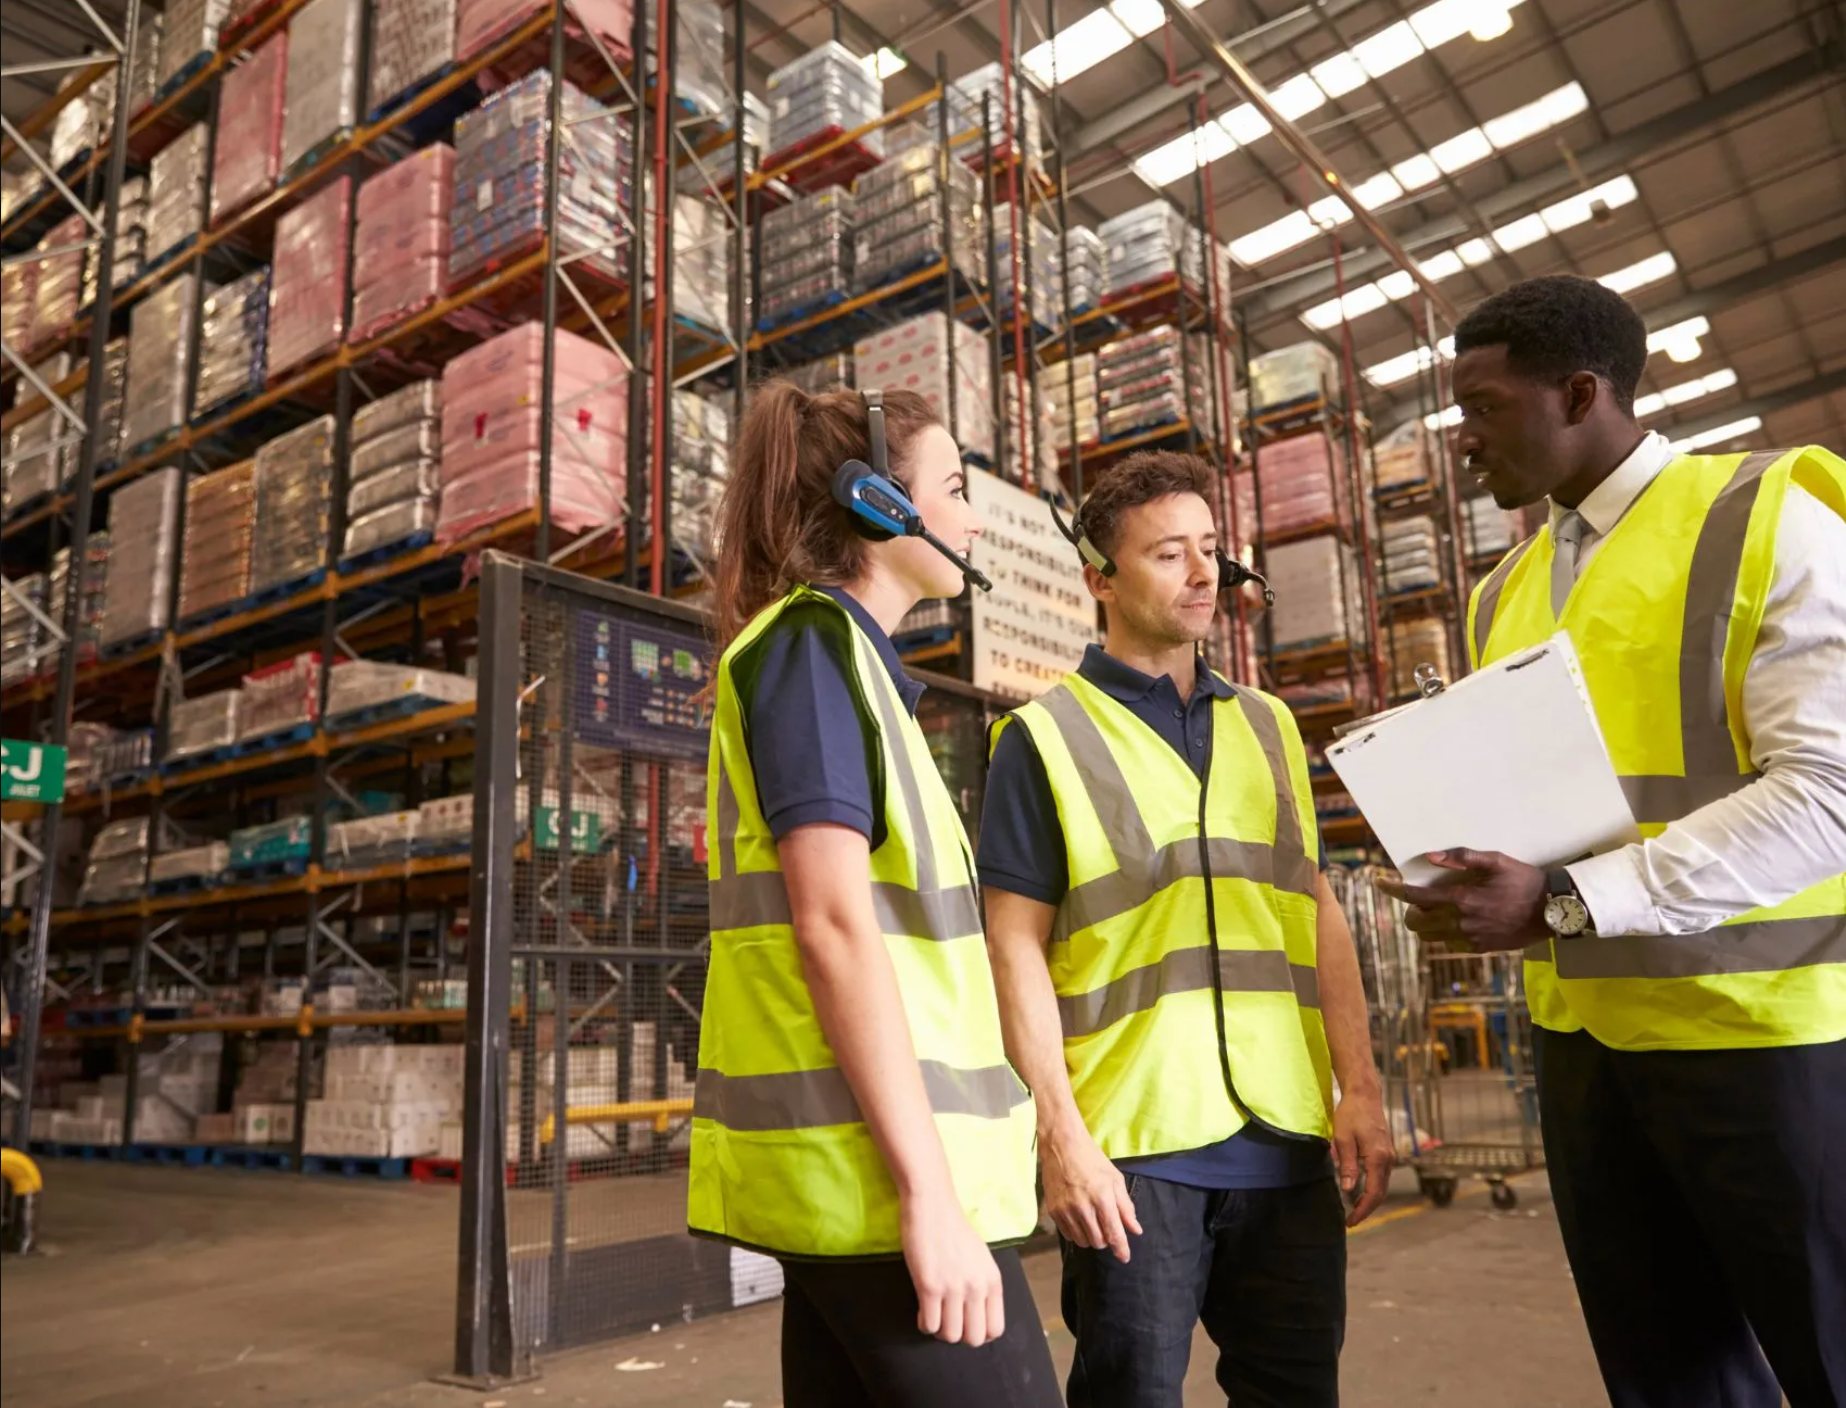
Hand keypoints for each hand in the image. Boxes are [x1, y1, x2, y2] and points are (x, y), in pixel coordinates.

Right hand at [901, 1190, 1006, 1346]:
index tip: (966, 1323)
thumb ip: (982, 1285)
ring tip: (934, 1315)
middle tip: (948, 1320)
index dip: (979, 1333)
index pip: (995, 1329)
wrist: (932, 1205)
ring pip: (950, 1336)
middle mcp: (977, 1287)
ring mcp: (953, 1288)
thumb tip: (975, 1313)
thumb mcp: (980, 1258)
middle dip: (959, 1335)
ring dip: (940, 1331)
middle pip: (974, 1339)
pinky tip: (922, 1310)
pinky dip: (924, 1323)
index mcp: (993, 1281)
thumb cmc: (954, 1228)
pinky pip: (929, 1325)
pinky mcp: (929, 1286)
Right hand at [1041, 1126, 1142, 1261]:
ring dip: (1091, 1237)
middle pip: (1098, 1242)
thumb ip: (1126, 1207)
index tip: (1125, 1258)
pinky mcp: (1053, 1211)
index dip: (1121, 1249)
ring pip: (1083, 1241)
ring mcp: (1066, 1210)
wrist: (1062, 1146)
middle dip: (1106, 1239)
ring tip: (1093, 1222)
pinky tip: (1080, 1219)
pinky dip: (1077, 1233)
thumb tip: (1135, 1230)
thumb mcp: (1115, 1179)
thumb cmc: (1092, 1160)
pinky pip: (1068, 1235)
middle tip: (1107, 1227)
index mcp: (1102, 1198)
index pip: (1114, 1233)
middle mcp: (1083, 1207)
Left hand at [1332, 1088, 1394, 1226]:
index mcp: (1378, 1157)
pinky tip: (1361, 1192)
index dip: (1362, 1210)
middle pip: (1381, 1193)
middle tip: (1351, 1221)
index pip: (1374, 1193)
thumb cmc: (1351, 1113)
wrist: (1364, 1095)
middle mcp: (1388, 1159)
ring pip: (1382, 1186)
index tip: (1351, 1221)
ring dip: (1370, 1200)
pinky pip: (1381, 1177)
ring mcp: (1389, 1155)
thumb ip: (1348, 1164)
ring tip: (1354, 1210)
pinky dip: (1373, 1188)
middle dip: (1366, 1209)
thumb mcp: (1343, 1139)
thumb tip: (1349, 1189)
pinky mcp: (1386, 1152)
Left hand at [1375, 848, 1549, 951]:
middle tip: (1418, 898)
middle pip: (1416, 922)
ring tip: (1436, 910)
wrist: (1554, 911)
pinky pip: (1450, 944)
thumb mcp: (1496, 861)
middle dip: (1410, 910)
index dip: (1393, 889)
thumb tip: (1431, 857)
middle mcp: (1462, 922)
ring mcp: (1471, 938)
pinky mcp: (1481, 949)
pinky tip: (1458, 920)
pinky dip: (1445, 933)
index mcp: (1462, 898)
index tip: (1379, 881)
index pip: (1415, 896)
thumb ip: (1462, 857)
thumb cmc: (1525, 881)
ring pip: (1430, 937)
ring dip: (1426, 923)